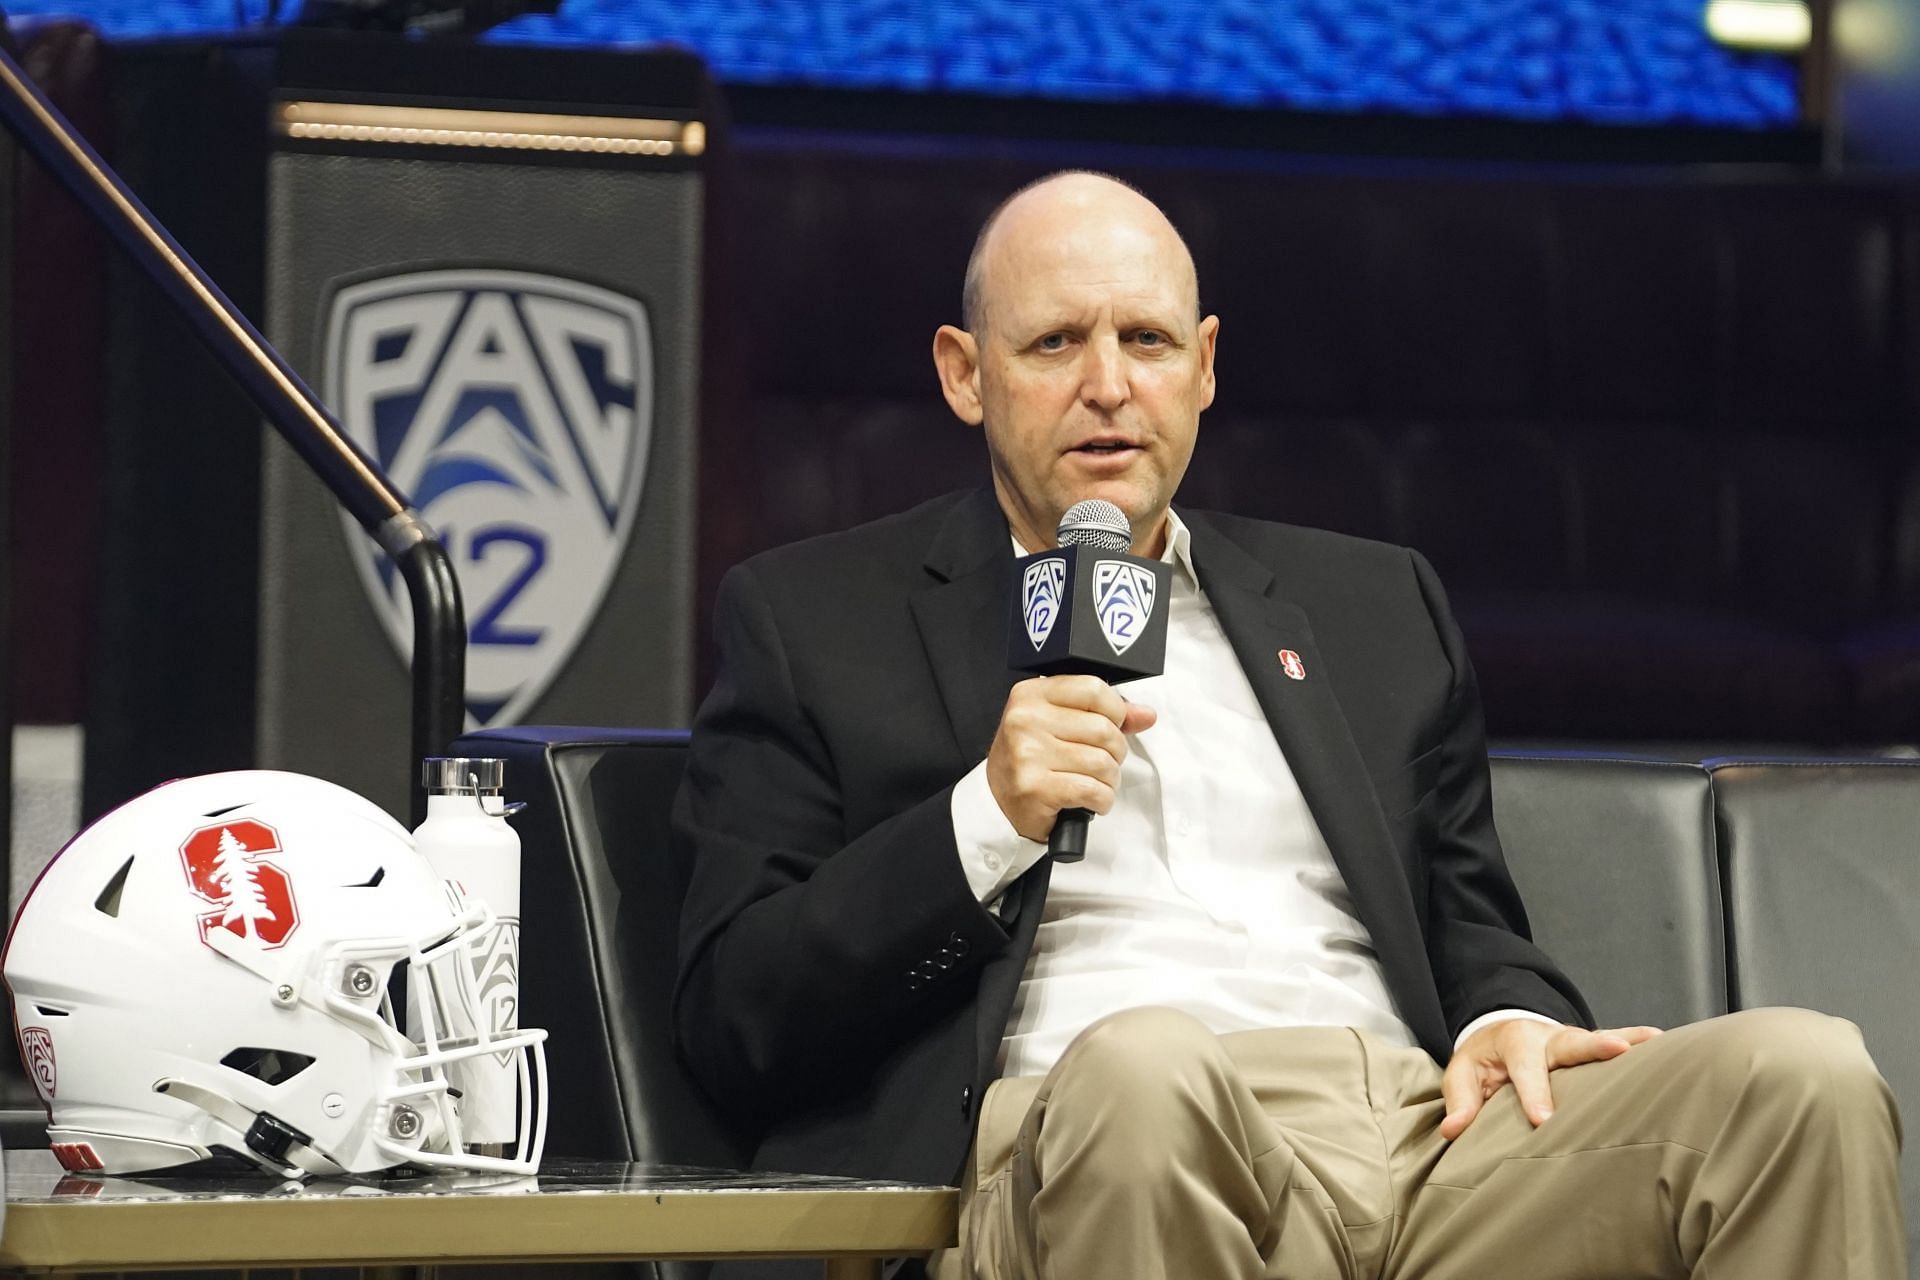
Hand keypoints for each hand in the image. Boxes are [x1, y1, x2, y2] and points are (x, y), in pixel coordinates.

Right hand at [986, 675, 1156, 840]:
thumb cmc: (1032, 760)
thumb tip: (1146, 715)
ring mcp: (1028, 753)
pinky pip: (1093, 790)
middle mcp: (1025, 719)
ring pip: (1103, 762)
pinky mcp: (1035, 787)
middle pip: (1104, 728)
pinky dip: (1102, 800)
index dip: (1115, 711)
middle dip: (1115, 752)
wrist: (998, 804)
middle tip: (1102, 762)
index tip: (1112, 726)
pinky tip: (1091, 800)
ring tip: (1095, 782)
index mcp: (1031, 694)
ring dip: (1109, 779)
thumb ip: (1104, 715)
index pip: (1094, 688)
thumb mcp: (1060, 725)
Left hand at [1440, 1019, 1661, 1139]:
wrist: (1499, 1036)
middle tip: (1618, 1049)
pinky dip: (1638, 1041)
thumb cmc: (1483, 1062)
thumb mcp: (1462, 1075)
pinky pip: (1615, 1042)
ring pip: (1598, 1040)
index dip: (1534, 1094)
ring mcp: (1572, 1041)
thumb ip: (1461, 1101)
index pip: (1525, 1070)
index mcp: (1514, 1043)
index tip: (1543, 1120)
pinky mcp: (1589, 1050)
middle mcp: (1548, 1037)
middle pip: (1571, 1041)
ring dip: (1628, 1038)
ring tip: (1656, 1041)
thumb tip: (1453, 1131)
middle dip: (1593, 1046)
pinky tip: (1664, 1044)